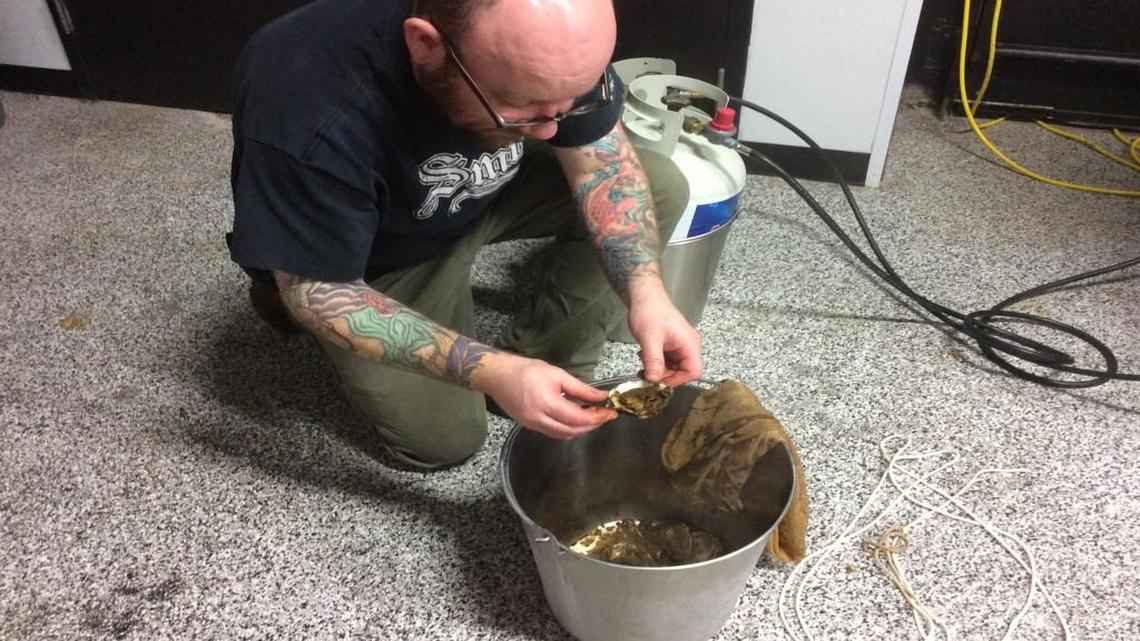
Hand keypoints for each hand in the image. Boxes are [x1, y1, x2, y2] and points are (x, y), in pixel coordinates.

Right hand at [480, 354, 617, 438]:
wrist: (498, 375)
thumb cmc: (526, 370)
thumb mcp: (557, 374)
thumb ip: (581, 388)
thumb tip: (602, 396)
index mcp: (546, 403)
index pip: (578, 418)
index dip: (597, 418)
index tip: (610, 413)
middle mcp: (538, 418)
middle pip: (572, 431)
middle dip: (591, 425)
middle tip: (604, 415)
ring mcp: (532, 425)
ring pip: (563, 435)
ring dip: (580, 429)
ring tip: (591, 416)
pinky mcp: (528, 426)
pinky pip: (552, 433)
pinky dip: (567, 429)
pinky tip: (574, 419)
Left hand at [626, 280, 701, 386]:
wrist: (644, 296)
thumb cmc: (650, 311)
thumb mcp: (650, 339)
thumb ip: (653, 361)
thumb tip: (654, 381)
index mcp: (690, 344)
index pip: (693, 372)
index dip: (676, 380)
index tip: (659, 381)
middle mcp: (689, 346)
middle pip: (683, 372)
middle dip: (665, 375)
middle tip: (648, 371)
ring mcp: (681, 346)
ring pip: (674, 368)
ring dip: (658, 369)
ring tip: (645, 360)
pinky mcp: (672, 345)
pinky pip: (668, 361)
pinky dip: (656, 362)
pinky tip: (646, 355)